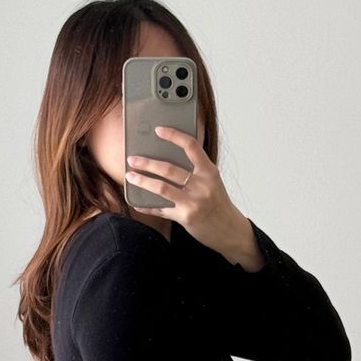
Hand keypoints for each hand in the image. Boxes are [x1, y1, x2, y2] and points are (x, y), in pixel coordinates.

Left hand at [126, 125, 248, 256]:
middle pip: (169, 169)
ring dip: (142, 181)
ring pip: (161, 188)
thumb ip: (195, 171)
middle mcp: (202, 185)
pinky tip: (137, 202)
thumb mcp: (212, 182)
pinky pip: (161, 209)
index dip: (174, 136)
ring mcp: (194, 202)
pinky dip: (147, 206)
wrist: (230, 230)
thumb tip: (167, 160)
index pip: (191, 147)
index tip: (158, 130)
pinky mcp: (186, 217)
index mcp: (209, 172)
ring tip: (130, 176)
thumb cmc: (217, 204)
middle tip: (132, 159)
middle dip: (147, 163)